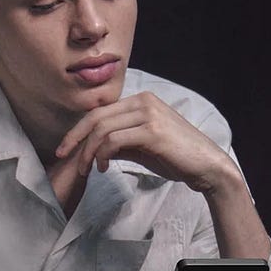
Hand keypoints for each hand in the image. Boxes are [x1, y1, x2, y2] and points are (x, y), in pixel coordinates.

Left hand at [53, 92, 240, 193]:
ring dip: (88, 151)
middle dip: (75, 138)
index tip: (66, 148)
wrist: (207, 166)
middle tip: (64, 157)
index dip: (78, 130)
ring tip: (87, 169)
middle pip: (96, 116)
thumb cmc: (177, 158)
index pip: (100, 111)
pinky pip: (115, 140)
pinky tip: (104, 167)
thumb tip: (95, 148)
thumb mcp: (143, 147)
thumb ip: (120, 142)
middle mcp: (144, 101)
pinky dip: (102, 154)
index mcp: (142, 100)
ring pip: (103, 129)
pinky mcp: (152, 131)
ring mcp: (149, 114)